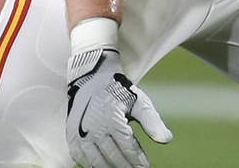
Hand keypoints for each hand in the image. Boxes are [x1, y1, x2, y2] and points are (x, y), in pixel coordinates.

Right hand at [66, 47, 171, 167]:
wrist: (92, 80)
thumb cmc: (120, 92)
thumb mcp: (139, 102)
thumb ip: (152, 121)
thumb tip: (167, 140)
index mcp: (112, 118)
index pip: (127, 146)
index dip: (137, 159)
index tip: (145, 167)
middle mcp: (94, 127)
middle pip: (113, 156)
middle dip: (126, 166)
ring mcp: (80, 133)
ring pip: (96, 161)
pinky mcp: (71, 137)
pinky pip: (81, 159)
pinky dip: (93, 165)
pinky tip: (104, 167)